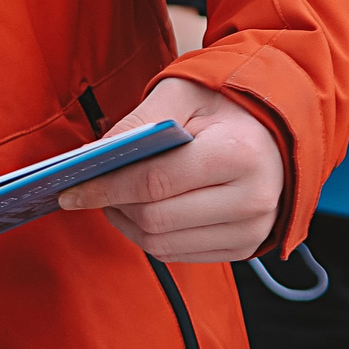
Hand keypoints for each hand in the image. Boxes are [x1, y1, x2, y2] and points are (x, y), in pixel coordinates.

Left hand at [58, 78, 284, 262]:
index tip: (70, 189)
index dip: (104, 187)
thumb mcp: (183, 94)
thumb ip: (138, 121)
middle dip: (112, 205)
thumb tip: (94, 156)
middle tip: (92, 189)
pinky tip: (144, 210)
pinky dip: (149, 236)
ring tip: (117, 197)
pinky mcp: (245, 247)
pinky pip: (178, 254)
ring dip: (126, 224)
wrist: (278, 128)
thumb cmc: (228, 106)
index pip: (153, 183)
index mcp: (239, 154)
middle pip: (154, 219)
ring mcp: (252, 229)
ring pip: (161, 244)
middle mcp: (252, 199)